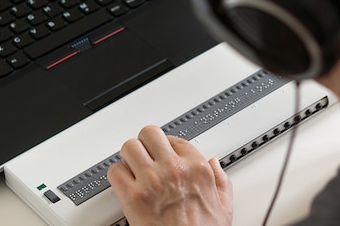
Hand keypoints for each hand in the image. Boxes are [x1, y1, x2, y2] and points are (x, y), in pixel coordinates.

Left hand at [108, 125, 233, 225]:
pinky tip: (125, 183)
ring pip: (129, 147)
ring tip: (133, 167)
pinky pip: (115, 171)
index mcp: (197, 169)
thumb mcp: (224, 206)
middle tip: (145, 154)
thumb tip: (214, 164)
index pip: (175, 139)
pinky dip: (117, 175)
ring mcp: (151, 181)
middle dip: (146, 144)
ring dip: (129, 157)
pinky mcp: (132, 197)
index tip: (164, 153)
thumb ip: (221, 180)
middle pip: (150, 134)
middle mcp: (173, 169)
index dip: (167, 146)